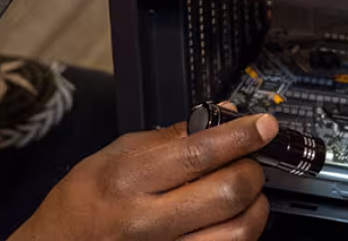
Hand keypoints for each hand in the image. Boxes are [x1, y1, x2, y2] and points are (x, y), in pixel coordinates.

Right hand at [10, 113, 277, 240]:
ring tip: (242, 195)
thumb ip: (171, 137)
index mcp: (130, 180)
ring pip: (240, 230)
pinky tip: (229, 220)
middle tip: (248, 162)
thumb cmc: (83, 203)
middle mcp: (148, 221)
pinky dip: (239, 232)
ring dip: (253, 206)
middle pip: (230, 192)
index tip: (264, 125)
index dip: (243, 135)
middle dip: (251, 171)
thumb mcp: (114, 155)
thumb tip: (223, 117)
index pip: (202, 152)